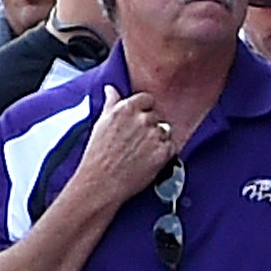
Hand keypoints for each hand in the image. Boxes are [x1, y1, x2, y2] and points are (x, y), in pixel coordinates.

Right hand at [61, 93, 180, 221]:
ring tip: (142, 152)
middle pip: (156, 116)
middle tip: (137, 142)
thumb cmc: (98, 154)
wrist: (102, 181)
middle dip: (149, 127)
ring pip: (165, 131)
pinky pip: (172, 146)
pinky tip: (150, 160)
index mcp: (126, 108)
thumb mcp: (101, 123)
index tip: (139, 120)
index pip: (147, 99)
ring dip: (158, 139)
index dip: (144, 110)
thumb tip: (111, 89)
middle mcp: (142, 119)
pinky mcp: (163, 152)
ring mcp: (154, 135)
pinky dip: (165, 153)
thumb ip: (111, 103)